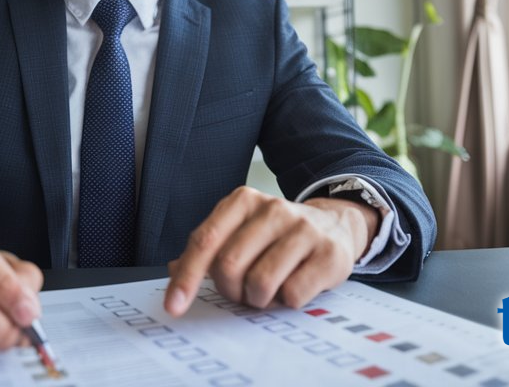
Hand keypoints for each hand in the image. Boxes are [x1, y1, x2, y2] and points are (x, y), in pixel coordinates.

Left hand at [165, 186, 377, 315]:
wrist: (336, 226)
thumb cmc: (278, 237)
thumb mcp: (241, 233)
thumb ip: (208, 250)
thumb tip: (172, 269)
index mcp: (242, 202)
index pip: (204, 241)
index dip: (187, 277)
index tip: (174, 305)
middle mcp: (272, 209)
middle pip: (229, 266)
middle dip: (231, 290)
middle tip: (243, 292)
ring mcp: (303, 229)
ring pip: (261, 282)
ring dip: (259, 299)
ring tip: (268, 291)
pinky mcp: (328, 253)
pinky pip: (293, 294)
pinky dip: (286, 302)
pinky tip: (293, 288)